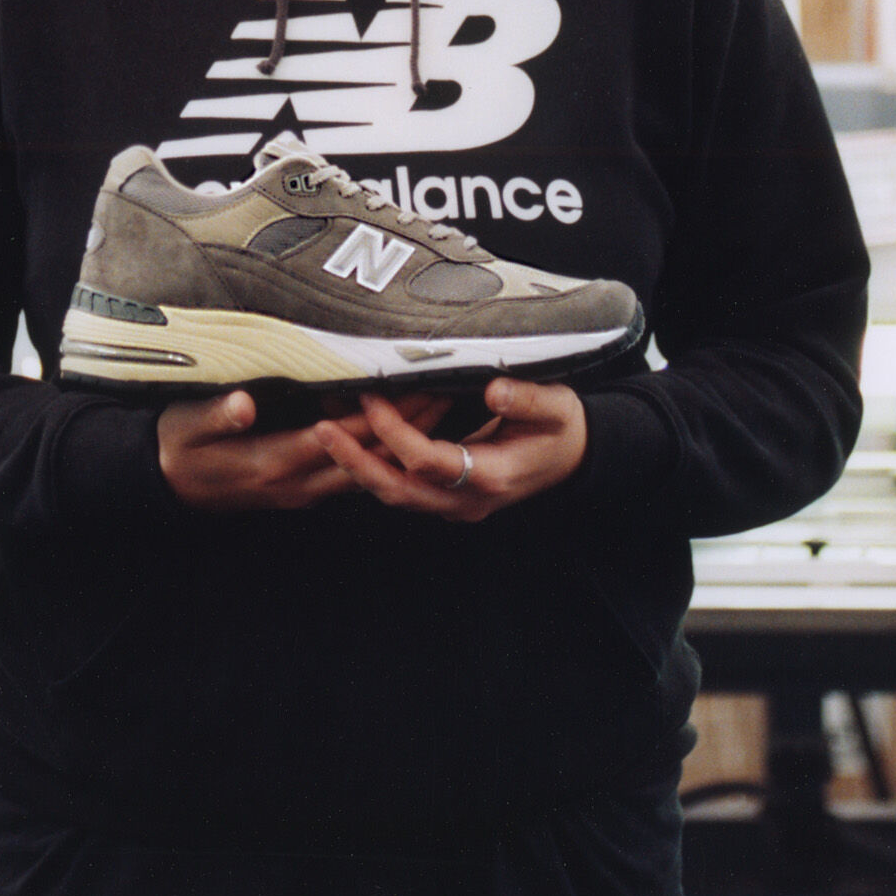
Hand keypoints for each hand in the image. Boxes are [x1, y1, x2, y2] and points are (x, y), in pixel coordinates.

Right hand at [158, 390, 449, 511]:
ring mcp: (303, 489)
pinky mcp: (303, 487)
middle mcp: (297, 483)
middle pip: (367, 458)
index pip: (339, 437)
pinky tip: (402, 432)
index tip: (408, 387)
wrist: (164, 484)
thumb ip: (218, 416)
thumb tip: (242, 404)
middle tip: (444, 392)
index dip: (377, 415)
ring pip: (367, 469)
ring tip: (436, 408)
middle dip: (408, 428)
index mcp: (274, 462)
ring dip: (402, 442)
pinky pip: (353, 473)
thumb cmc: (178, 447)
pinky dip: (381, 453)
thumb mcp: (187, 427)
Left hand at [312, 377, 586, 521]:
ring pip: (397, 495)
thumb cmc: (563, 427)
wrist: (575, 457)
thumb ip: (527, 400)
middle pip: (399, 490)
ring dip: (359, 467)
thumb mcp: (558, 407)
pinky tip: (354, 441)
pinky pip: (404, 489)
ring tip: (326, 433)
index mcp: (492, 476)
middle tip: (321, 432)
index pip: (429, 461)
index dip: (396, 433)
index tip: (372, 399)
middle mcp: (468, 499)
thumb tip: (495, 391)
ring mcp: (457, 504)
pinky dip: (376, 467)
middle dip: (356, 463)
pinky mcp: (449, 498)